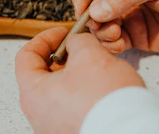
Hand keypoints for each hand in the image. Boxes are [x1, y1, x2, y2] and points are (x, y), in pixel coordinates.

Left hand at [15, 27, 144, 133]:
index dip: (45, 39)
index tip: (62, 33)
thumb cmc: (106, 102)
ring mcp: (56, 125)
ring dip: (76, 73)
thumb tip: (77, 42)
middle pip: (44, 74)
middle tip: (81, 47)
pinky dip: (84, 90)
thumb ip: (78, 41)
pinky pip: (73, 104)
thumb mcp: (90, 55)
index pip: (26, 56)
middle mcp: (40, 114)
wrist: (132, 130)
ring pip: (61, 89)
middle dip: (64, 56)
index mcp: (34, 94)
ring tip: (96, 66)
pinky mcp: (74, 129)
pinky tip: (101, 86)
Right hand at [71, 0, 158, 53]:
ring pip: (98, 27)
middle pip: (90, 7)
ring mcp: (124, 16)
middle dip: (91, 18)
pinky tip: (120, 43)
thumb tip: (95, 12)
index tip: (82, 9)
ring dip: (101, 33)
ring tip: (116, 33)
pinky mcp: (132, 35)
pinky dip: (111, 45)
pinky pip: (112, 42)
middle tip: (103, 24)